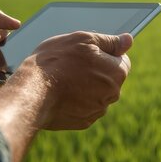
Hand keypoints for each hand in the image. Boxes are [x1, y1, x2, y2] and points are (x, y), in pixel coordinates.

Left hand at [0, 7, 20, 99]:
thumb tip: (17, 23)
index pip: (2, 30)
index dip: (13, 30)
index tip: (25, 31)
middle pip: (8, 47)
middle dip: (14, 47)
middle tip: (20, 47)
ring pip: (8, 63)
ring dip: (11, 62)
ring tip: (9, 63)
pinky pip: (4, 80)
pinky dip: (8, 77)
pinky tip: (8, 74)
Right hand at [13, 31, 131, 130]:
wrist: (32, 92)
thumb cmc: (57, 62)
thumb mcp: (84, 40)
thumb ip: (109, 41)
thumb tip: (128, 40)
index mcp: (117, 72)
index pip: (121, 60)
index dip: (105, 53)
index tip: (88, 53)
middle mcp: (112, 94)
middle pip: (109, 78)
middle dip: (96, 70)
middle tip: (73, 64)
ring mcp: (97, 110)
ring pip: (96, 93)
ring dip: (85, 85)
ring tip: (64, 78)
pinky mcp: (83, 121)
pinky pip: (84, 107)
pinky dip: (75, 100)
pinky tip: (61, 93)